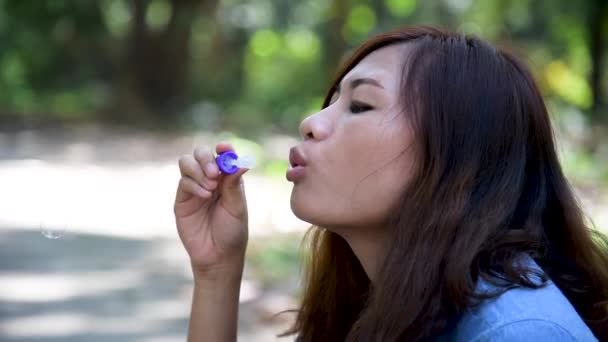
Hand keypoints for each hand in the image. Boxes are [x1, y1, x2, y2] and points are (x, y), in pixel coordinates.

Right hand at [174, 142, 248, 276]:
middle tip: (214, 172)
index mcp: (227, 178)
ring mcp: (194, 188)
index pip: (222, 155)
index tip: (223, 148)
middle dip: (206, 158)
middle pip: (200, 153)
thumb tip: (241, 162)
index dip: (223, 148)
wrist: (218, 255)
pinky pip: (183, 182)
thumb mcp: (237, 206)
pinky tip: (205, 196)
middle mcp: (210, 179)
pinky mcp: (182, 199)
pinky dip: (194, 184)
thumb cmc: (232, 231)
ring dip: (197, 169)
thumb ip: (234, 184)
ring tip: (211, 186)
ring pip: (186, 163)